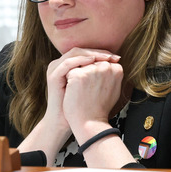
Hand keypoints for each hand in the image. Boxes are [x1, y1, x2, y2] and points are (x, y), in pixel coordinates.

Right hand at [18, 47, 120, 165]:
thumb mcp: (91, 87)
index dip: (100, 53)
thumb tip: (117, 65)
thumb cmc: (79, 107)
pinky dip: (81, 60)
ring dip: (91, 54)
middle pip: (80, 50)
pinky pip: (68, 63)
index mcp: (68, 66)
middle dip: (98, 52)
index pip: (85, 52)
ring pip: (74, 53)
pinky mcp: (53, 76)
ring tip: (105, 58)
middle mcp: (60, 64)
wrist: (64, 122)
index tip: (116, 58)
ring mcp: (55, 69)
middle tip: (112, 56)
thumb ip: (99, 75)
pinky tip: (93, 62)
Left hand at [62, 57, 123, 140]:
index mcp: (117, 69)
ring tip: (82, 92)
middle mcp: (106, 67)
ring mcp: (92, 70)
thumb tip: (110, 62)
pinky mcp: (78, 75)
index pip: (100, 62)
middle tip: (88, 91)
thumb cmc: (100, 107)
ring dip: (77, 77)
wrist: (90, 123)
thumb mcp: (113, 88)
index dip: (94, 74)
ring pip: (79, 66)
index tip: (95, 88)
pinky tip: (74, 92)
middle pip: (89, 62)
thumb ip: (112, 73)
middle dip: (85, 73)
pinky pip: (69, 72)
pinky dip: (69, 82)